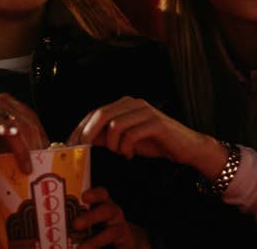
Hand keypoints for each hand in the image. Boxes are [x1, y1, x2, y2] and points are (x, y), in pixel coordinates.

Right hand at [0, 83, 42, 171]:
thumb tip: (8, 162)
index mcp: (0, 106)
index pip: (29, 119)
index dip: (41, 135)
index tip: (48, 154)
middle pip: (27, 121)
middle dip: (38, 143)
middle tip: (43, 163)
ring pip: (14, 121)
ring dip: (25, 143)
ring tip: (30, 161)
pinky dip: (5, 127)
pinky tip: (14, 137)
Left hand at [67, 96, 223, 176]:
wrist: (186, 147)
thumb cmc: (155, 142)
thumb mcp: (125, 138)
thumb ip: (106, 136)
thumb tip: (82, 140)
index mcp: (124, 104)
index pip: (95, 112)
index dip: (80, 127)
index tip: (70, 143)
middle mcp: (133, 103)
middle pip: (101, 114)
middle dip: (88, 134)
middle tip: (84, 149)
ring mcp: (145, 111)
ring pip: (115, 124)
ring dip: (112, 144)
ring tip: (119, 152)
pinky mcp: (155, 123)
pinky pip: (131, 134)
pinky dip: (126, 147)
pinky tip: (130, 154)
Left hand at [72, 188, 149, 248]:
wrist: (123, 241)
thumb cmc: (99, 227)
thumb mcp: (89, 220)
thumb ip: (76, 221)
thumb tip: (56, 229)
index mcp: (104, 204)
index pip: (102, 194)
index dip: (95, 194)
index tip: (84, 197)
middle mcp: (114, 214)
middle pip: (106, 211)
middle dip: (90, 217)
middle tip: (75, 225)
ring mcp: (120, 229)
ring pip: (112, 232)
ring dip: (95, 241)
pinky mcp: (125, 244)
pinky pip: (118, 248)